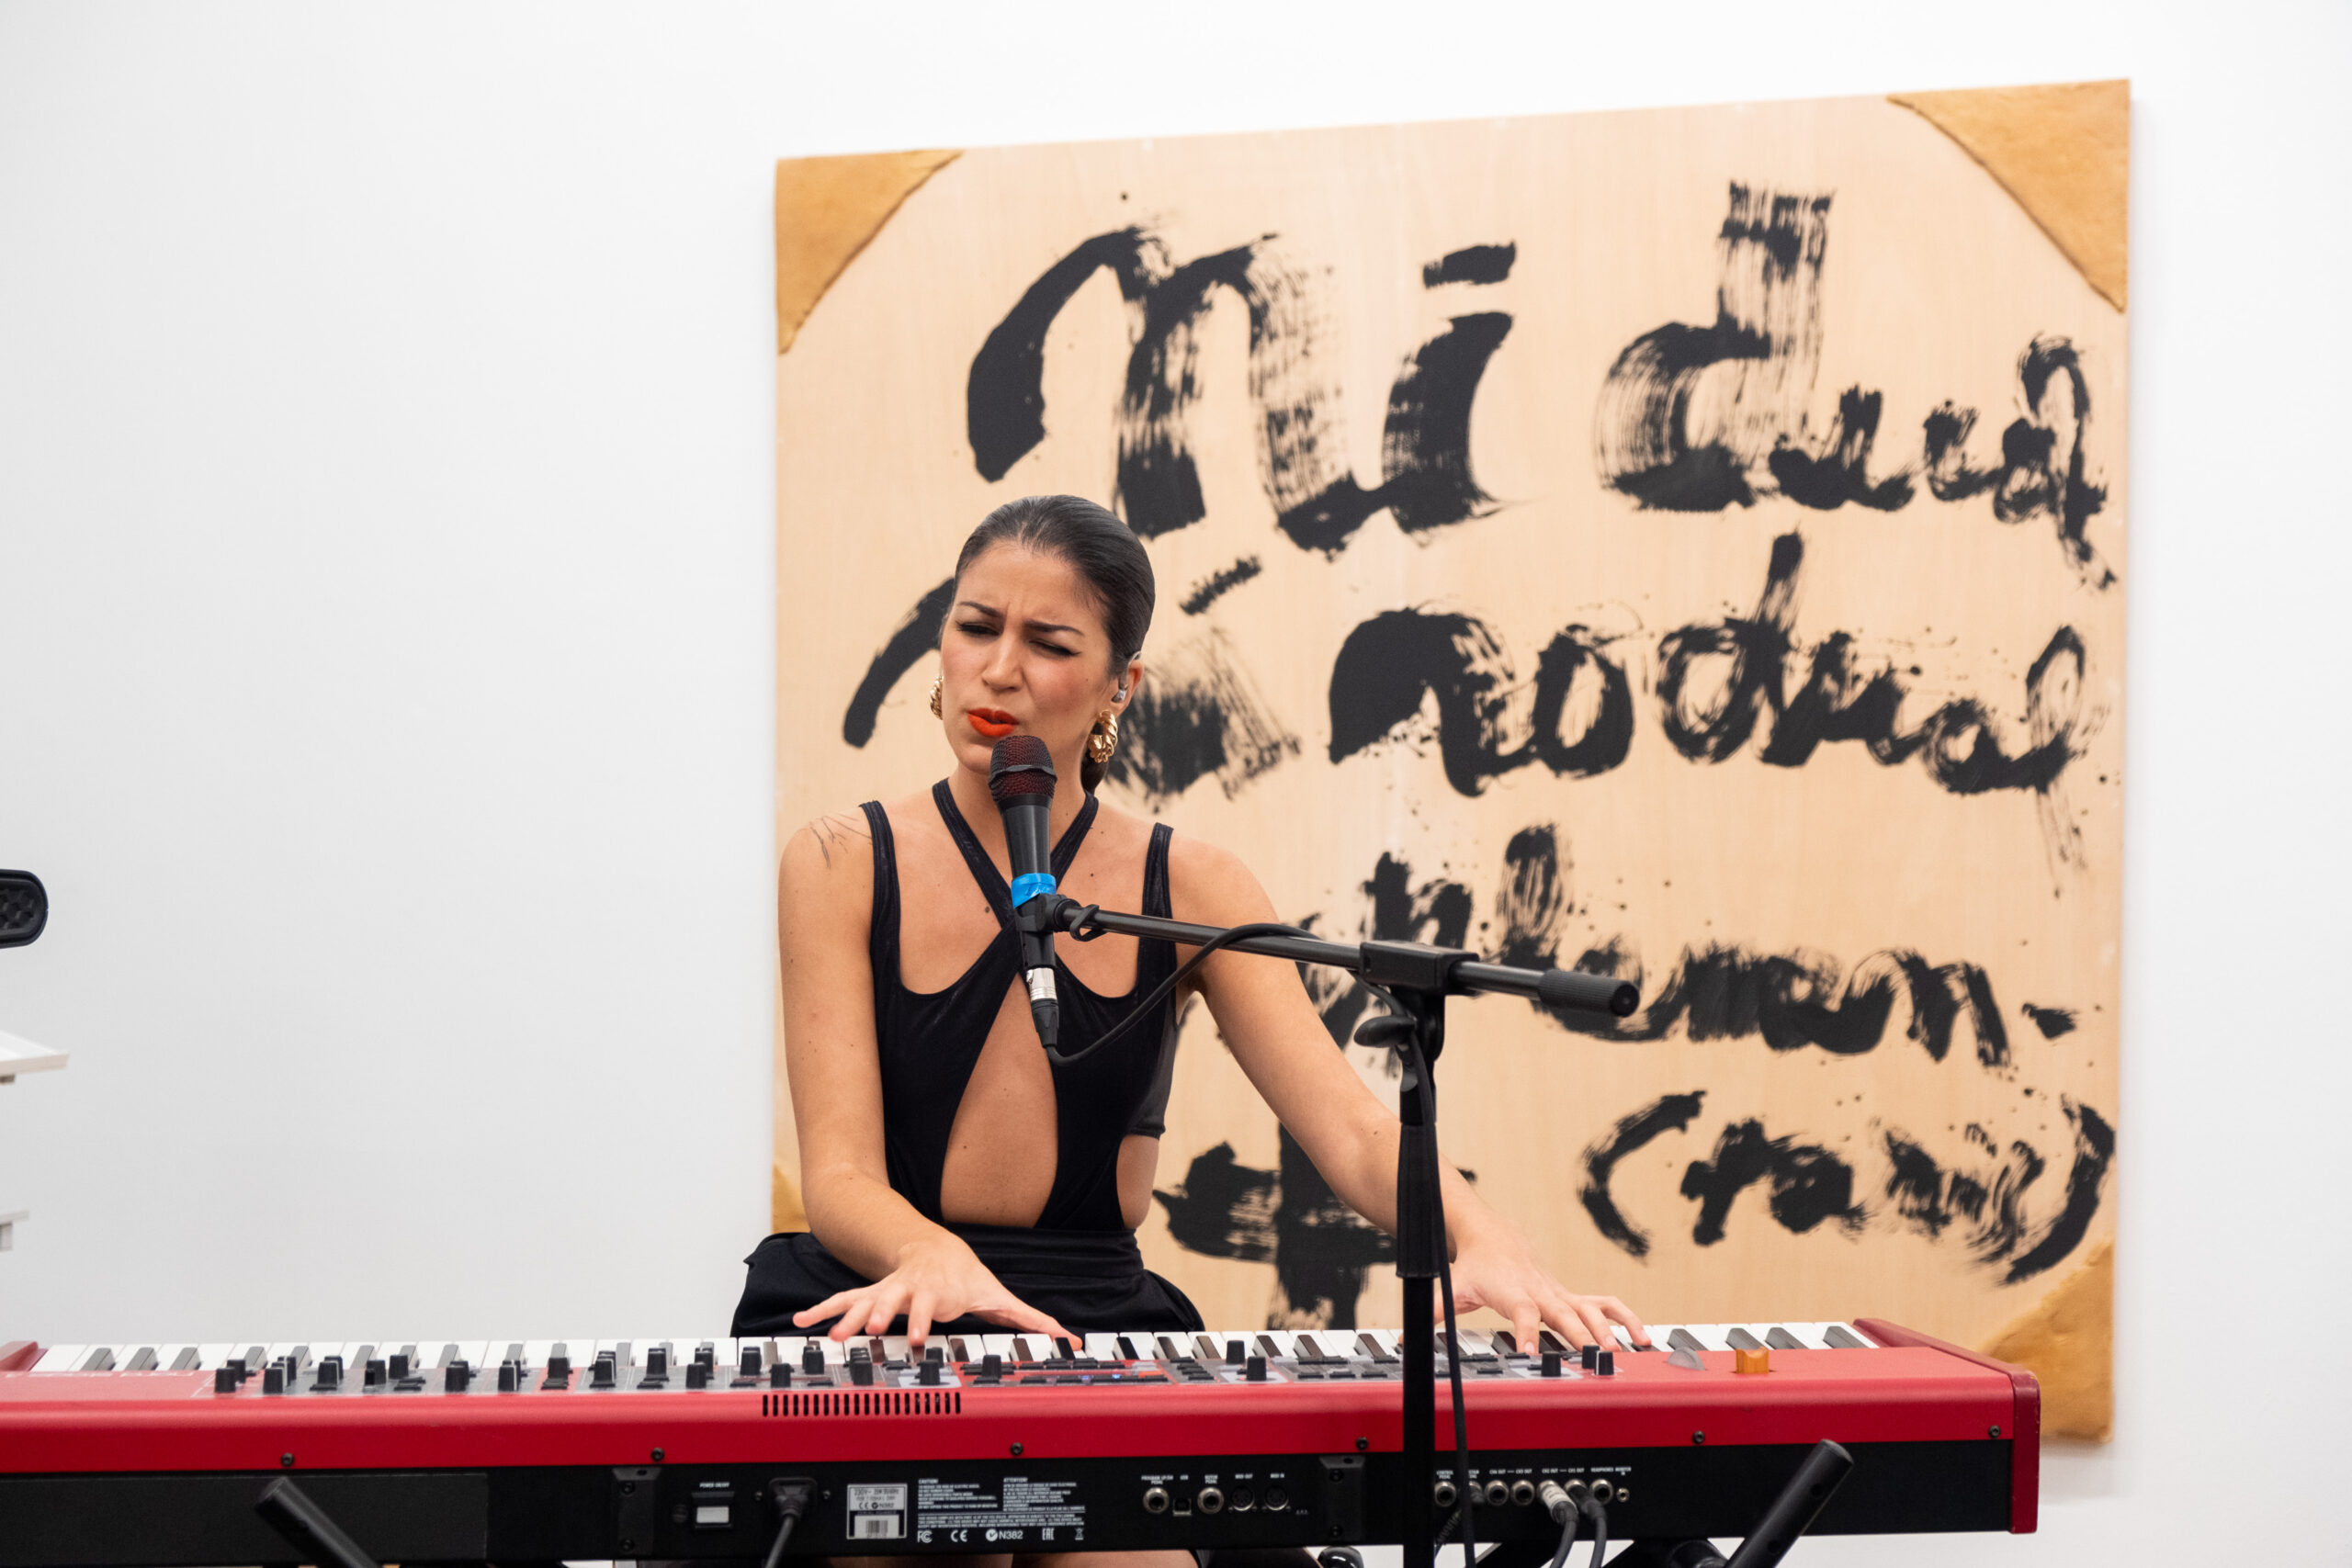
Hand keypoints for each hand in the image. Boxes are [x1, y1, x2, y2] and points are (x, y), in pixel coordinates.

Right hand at [790, 1232, 1071, 1349]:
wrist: (938, 1251)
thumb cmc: (967, 1279)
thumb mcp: (999, 1297)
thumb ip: (1030, 1320)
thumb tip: (1066, 1337)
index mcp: (937, 1291)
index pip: (931, 1306)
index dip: (925, 1321)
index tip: (920, 1339)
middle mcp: (908, 1288)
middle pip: (891, 1301)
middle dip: (878, 1315)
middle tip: (866, 1332)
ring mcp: (885, 1290)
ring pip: (861, 1300)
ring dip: (843, 1316)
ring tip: (826, 1335)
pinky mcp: (869, 1294)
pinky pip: (840, 1300)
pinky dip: (821, 1310)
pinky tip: (800, 1322)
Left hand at [1444, 1229, 1649, 1354]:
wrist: (1494, 1237)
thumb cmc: (1475, 1267)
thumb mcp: (1450, 1288)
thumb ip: (1429, 1314)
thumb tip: (1403, 1338)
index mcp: (1513, 1292)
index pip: (1523, 1312)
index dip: (1528, 1331)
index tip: (1532, 1351)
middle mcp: (1541, 1291)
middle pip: (1565, 1312)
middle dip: (1581, 1335)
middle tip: (1597, 1358)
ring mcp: (1560, 1293)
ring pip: (1591, 1308)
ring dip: (1610, 1328)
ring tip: (1628, 1351)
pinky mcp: (1571, 1296)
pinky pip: (1604, 1304)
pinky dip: (1625, 1318)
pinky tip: (1642, 1338)